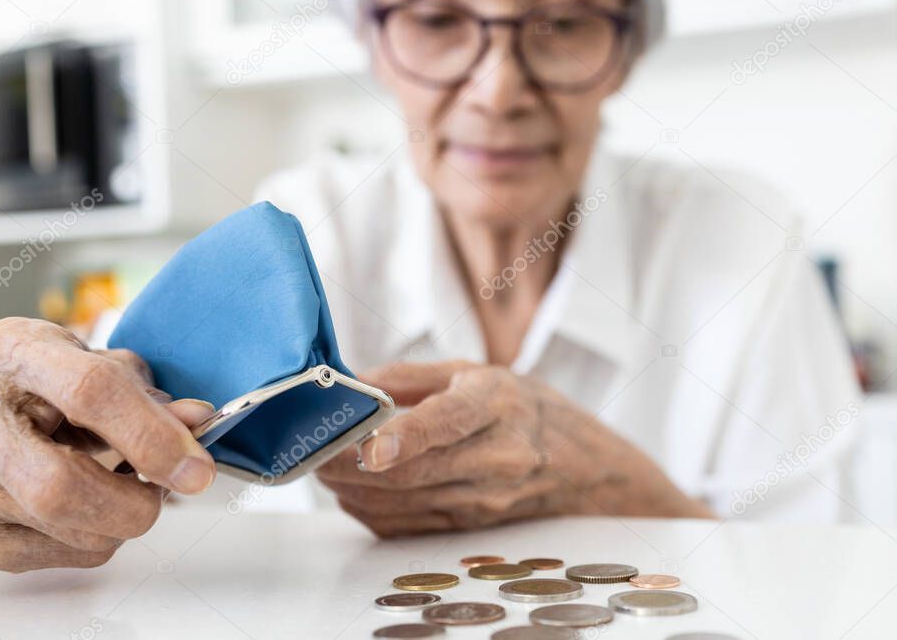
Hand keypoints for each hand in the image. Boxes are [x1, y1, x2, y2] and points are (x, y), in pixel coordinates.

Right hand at [0, 317, 216, 571]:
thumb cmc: (32, 377)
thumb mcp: (87, 361)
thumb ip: (144, 393)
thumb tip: (197, 423)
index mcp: (21, 357)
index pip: (92, 394)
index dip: (153, 436)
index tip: (196, 468)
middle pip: (60, 487)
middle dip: (135, 502)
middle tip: (164, 488)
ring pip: (68, 532)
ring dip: (121, 519)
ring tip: (121, 484)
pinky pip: (55, 557)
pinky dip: (95, 537)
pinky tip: (92, 505)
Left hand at [319, 361, 710, 536]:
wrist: (582, 465)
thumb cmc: (522, 408)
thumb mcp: (474, 371)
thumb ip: (409, 375)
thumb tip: (350, 383)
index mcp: (498, 404)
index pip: (449, 422)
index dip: (406, 436)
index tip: (370, 447)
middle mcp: (498, 457)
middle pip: (415, 472)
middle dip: (352, 467)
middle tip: (314, 451)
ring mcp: (487, 499)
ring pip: (404, 504)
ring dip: (353, 491)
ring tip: (324, 467)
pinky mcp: (471, 526)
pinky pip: (408, 525)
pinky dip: (370, 510)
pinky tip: (353, 491)